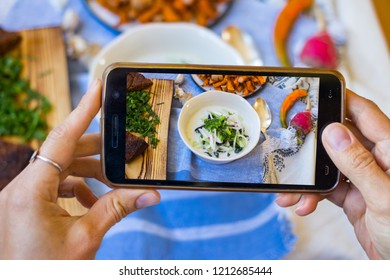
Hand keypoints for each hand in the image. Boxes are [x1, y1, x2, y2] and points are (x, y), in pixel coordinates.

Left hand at [0, 80, 159, 258]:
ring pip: (59, 170)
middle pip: (63, 153)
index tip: (98, 89)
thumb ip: (117, 209)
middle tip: (123, 147)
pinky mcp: (24, 207)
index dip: (82, 112)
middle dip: (96, 151)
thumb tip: (151, 193)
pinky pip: (52, 186)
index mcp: (29, 192)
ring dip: (88, 173)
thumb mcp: (85, 238)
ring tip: (113, 182)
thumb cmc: (44, 272)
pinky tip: (92, 201)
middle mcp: (19, 189)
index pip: (61, 140)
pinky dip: (75, 188)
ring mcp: (20, 198)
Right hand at [276, 90, 389, 259]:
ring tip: (290, 193)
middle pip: (337, 140)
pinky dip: (311, 196)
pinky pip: (326, 189)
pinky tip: (303, 205)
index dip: (340, 99)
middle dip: (310, 149)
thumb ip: (358, 164)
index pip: (364, 113)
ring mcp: (363, 178)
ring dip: (306, 179)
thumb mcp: (383, 198)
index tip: (313, 95)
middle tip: (289, 150)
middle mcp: (377, 159)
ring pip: (327, 167)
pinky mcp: (354, 197)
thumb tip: (333, 132)